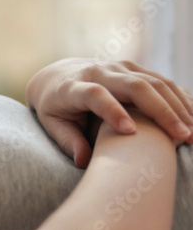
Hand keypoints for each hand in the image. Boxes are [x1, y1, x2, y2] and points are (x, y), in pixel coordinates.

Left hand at [25, 58, 192, 167]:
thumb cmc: (54, 107)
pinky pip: (161, 80)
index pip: (95, 94)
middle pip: (134, 86)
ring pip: (154, 81)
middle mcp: (98, 71)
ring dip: (178, 106)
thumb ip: (67, 141)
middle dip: (161, 111)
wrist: (56, 76)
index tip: (129, 132)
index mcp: (73, 86)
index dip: (112, 111)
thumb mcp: (51, 124)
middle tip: (184, 136)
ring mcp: (118, 67)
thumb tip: (83, 162)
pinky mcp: (133, 68)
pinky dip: (180, 98)